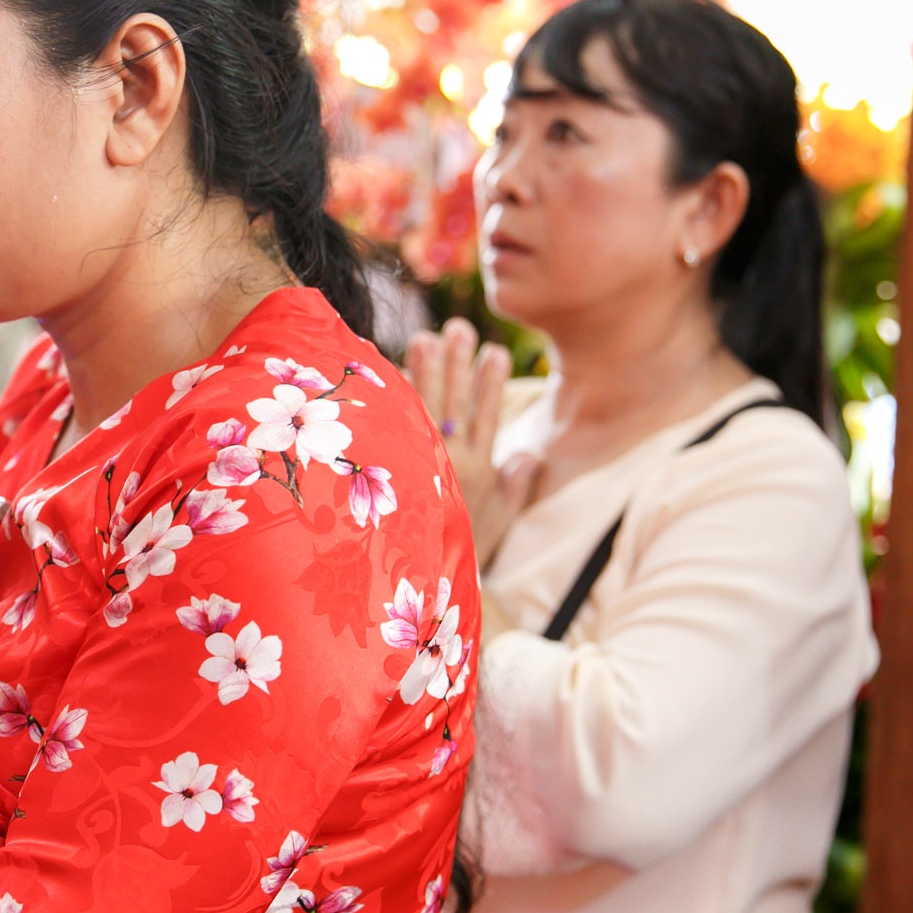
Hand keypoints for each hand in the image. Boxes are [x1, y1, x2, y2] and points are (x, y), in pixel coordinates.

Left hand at [406, 318, 539, 565]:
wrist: (420, 584)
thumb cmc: (462, 551)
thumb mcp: (497, 522)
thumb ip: (515, 487)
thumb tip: (530, 454)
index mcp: (477, 472)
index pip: (487, 418)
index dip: (492, 385)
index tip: (498, 350)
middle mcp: (447, 464)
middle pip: (452, 404)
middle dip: (456, 364)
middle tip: (458, 328)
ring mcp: (417, 464)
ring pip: (421, 409)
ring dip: (424, 371)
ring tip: (425, 337)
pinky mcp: (389, 469)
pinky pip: (387, 427)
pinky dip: (386, 399)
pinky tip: (381, 369)